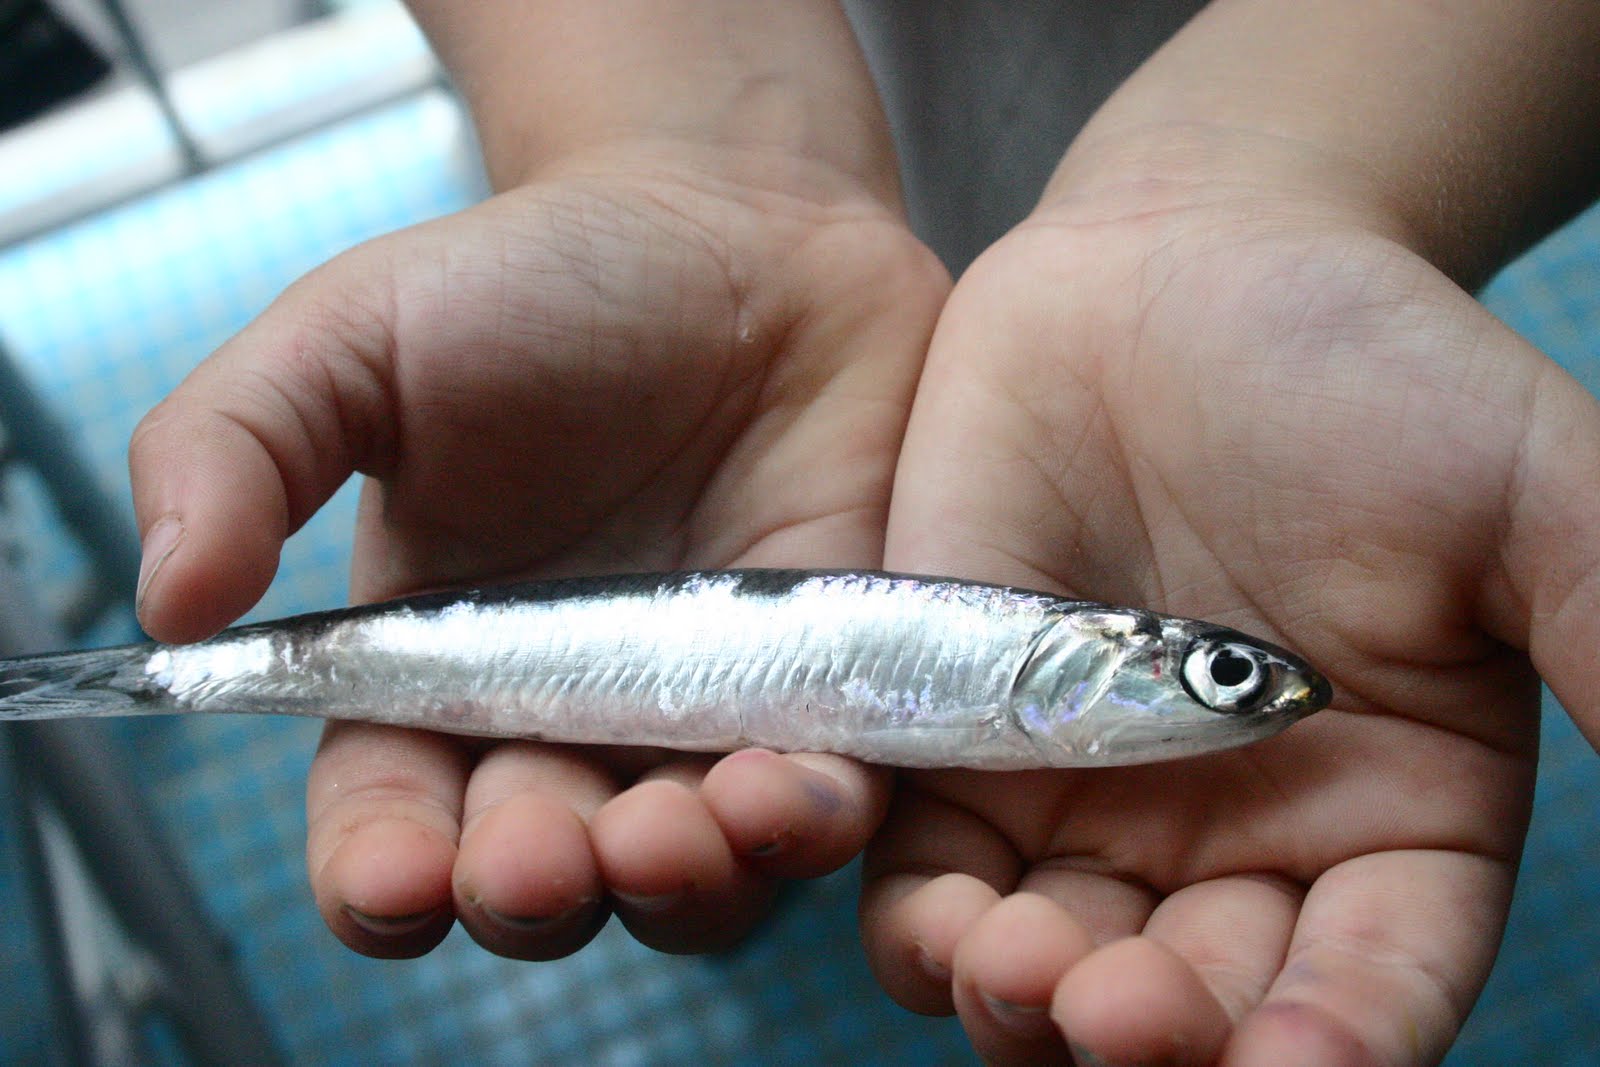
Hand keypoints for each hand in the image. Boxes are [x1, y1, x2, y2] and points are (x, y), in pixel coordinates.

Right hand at [129, 143, 946, 958]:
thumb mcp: (355, 339)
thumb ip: (238, 449)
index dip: (382, 875)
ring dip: (678, 884)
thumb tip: (165, 601)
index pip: (387, 822)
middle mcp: (566, 723)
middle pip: (541, 877)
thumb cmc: (538, 282)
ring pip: (686, 877)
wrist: (742, 234)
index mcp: (433, 672)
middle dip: (535, 891)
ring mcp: (703, 720)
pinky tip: (796, 789)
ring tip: (677, 828)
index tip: (399, 875)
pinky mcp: (827, 695)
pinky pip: (826, 806)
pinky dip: (810, 825)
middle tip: (541, 856)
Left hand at [864, 168, 1599, 1062]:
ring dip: (1019, 999)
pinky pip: (925, 870)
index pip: (1376, 976)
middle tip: (1121, 1017)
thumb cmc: (1372, 368)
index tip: (1299, 1065)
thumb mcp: (1529, 495)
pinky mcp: (959, 746)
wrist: (1181, 267)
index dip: (1342, 1036)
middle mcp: (1232, 838)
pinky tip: (927, 917)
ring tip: (1011, 973)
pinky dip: (918, 916)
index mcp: (1390, 816)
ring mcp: (1084, 800)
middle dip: (1157, 1035)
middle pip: (1195, 1001)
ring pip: (1046, 964)